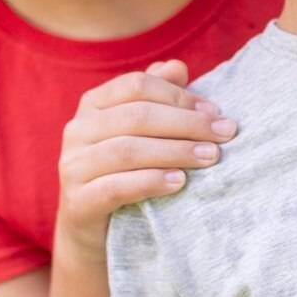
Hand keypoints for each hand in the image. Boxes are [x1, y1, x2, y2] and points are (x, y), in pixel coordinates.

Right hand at [54, 59, 237, 260]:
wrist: (96, 230)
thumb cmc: (126, 169)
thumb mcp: (142, 131)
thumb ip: (158, 96)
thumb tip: (178, 66)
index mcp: (94, 103)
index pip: (137, 85)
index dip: (179, 95)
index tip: (216, 111)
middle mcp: (77, 130)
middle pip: (137, 116)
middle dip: (187, 123)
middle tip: (224, 134)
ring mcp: (72, 166)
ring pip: (128, 150)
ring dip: (175, 151)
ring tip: (210, 157)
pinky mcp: (77, 202)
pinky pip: (116, 186)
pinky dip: (152, 181)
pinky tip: (180, 182)